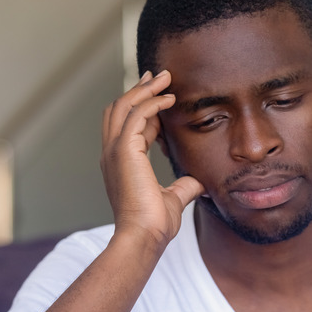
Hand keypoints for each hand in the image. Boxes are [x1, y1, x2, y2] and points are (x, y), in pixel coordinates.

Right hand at [101, 70, 203, 247]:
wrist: (145, 236)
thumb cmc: (155, 224)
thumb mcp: (173, 199)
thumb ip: (184, 186)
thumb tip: (198, 182)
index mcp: (120, 163)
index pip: (129, 125)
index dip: (145, 108)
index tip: (161, 95)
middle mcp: (112, 154)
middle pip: (119, 109)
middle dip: (139, 89)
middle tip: (158, 75)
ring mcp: (114, 151)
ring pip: (124, 106)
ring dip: (145, 89)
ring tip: (164, 77)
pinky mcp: (124, 151)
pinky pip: (136, 116)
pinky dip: (151, 103)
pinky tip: (170, 98)